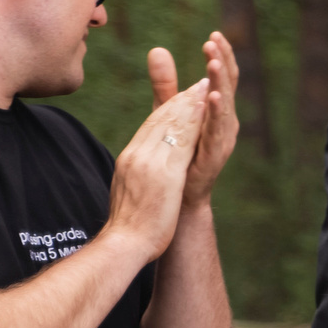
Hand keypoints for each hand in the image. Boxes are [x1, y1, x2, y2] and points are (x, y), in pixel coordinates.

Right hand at [105, 84, 210, 256]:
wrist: (122, 244)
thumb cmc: (129, 226)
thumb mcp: (129, 191)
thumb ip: (137, 175)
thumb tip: (140, 171)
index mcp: (129, 160)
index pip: (150, 128)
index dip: (167, 110)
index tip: (182, 96)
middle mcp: (137, 156)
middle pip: (160, 120)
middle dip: (180, 100)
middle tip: (198, 84)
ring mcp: (149, 163)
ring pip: (171, 125)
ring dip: (190, 104)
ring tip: (204, 87)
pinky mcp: (164, 173)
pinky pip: (182, 140)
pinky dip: (193, 121)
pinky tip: (205, 109)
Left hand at [148, 34, 238, 207]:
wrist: (177, 197)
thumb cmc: (176, 152)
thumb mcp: (168, 110)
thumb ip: (165, 83)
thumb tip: (157, 48)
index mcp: (217, 110)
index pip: (223, 77)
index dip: (221, 56)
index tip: (214, 34)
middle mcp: (225, 121)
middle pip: (228, 86)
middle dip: (222, 62)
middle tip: (213, 41)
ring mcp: (222, 139)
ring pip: (224, 105)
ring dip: (220, 82)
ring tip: (213, 62)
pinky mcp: (214, 155)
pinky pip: (216, 130)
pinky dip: (217, 112)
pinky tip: (214, 97)